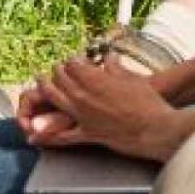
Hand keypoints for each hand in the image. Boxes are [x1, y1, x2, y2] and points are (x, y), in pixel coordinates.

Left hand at [26, 57, 184, 160]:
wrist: (156, 129)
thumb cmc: (148, 102)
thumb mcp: (131, 78)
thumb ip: (116, 68)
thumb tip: (110, 58)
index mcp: (95, 79)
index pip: (72, 64)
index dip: (73, 61)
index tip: (75, 61)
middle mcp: (84, 96)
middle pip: (60, 79)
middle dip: (57, 72)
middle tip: (57, 69)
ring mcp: (83, 116)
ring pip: (55, 99)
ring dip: (46, 90)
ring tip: (41, 84)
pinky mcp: (88, 134)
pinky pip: (63, 134)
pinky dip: (49, 134)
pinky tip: (38, 133)